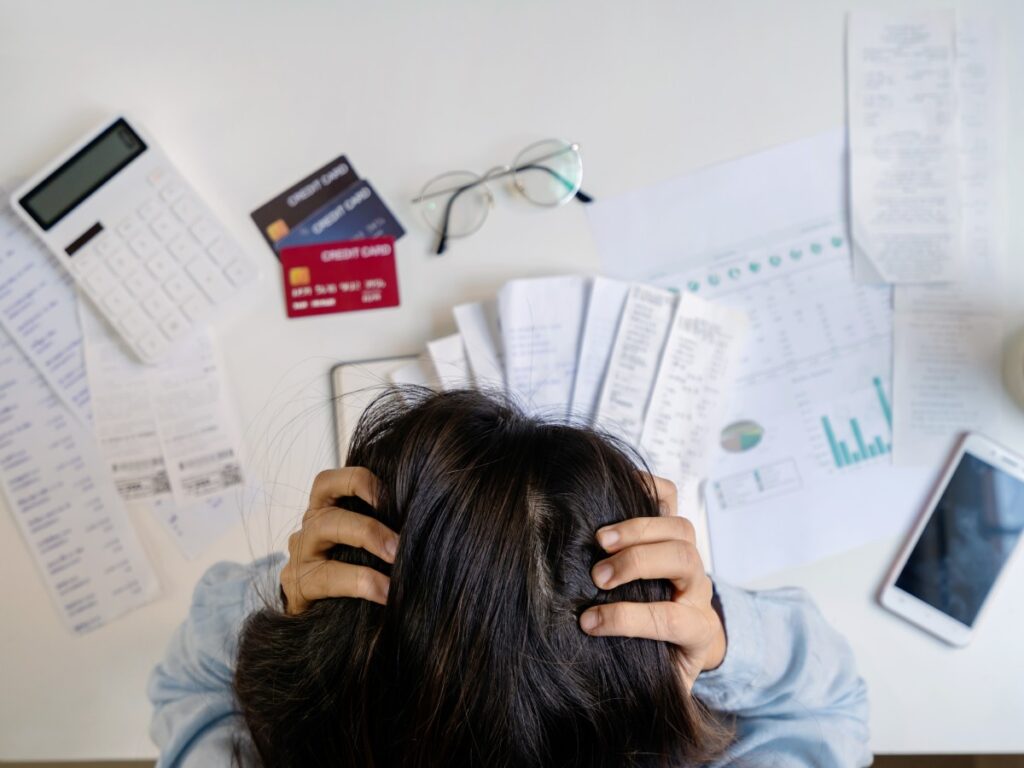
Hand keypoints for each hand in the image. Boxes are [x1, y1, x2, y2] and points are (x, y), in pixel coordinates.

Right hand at [280, 467, 398, 614]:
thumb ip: (385, 525)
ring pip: (323, 528)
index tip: (395, 498)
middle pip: (329, 505)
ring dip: (365, 540)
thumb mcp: (367, 543)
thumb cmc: (354, 570)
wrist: (320, 621)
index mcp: (326, 509)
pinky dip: (360, 582)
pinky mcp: (297, 585)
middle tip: (400, 544)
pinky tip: (385, 594)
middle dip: (369, 523)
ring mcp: (300, 554)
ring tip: (395, 562)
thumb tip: (425, 516)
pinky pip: (326, 577)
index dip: (361, 480)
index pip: (331, 481)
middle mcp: (310, 526)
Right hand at [578, 475, 725, 688]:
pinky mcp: (677, 533)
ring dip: (639, 529)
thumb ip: (643, 685)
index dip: (629, 620)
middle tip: (599, 575)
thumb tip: (603, 694)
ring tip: (600, 539)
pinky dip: (648, 488)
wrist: (690, 641)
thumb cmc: (663, 664)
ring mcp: (691, 557)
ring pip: (680, 529)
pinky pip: (670, 498)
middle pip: (682, 561)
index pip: (672, 619)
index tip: (589, 623)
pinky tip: (619, 490)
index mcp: (698, 631)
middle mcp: (698, 589)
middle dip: (639, 564)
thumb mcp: (660, 685)